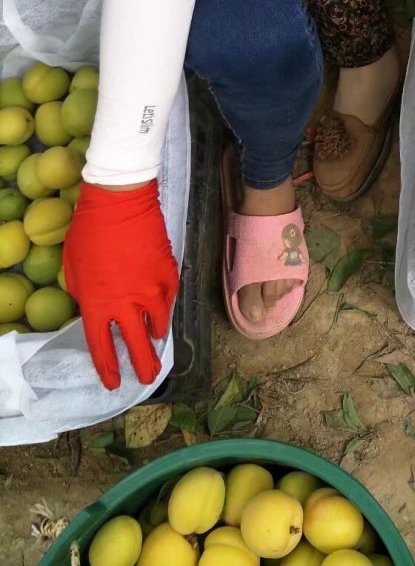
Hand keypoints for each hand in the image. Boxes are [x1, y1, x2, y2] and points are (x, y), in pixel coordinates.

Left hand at [63, 179, 178, 389]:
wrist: (120, 203)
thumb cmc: (89, 232)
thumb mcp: (73, 269)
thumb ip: (86, 294)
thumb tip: (97, 305)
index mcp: (98, 304)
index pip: (102, 347)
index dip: (108, 368)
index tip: (114, 382)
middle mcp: (127, 303)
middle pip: (137, 345)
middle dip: (143, 366)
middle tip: (148, 379)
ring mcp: (152, 289)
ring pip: (159, 323)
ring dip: (156, 335)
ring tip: (156, 341)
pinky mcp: (169, 272)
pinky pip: (170, 297)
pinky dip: (166, 305)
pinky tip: (163, 308)